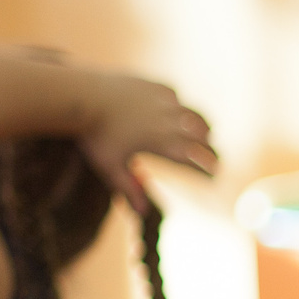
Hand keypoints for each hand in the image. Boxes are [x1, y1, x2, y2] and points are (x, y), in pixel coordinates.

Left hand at [79, 72, 217, 206]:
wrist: (83, 95)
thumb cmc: (94, 135)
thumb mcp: (109, 167)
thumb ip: (128, 189)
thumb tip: (141, 213)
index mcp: (160, 142)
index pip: (193, 158)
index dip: (207, 168)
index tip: (214, 177)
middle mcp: (168, 120)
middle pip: (202, 137)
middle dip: (211, 150)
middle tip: (215, 160)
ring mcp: (164, 101)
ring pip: (195, 114)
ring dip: (203, 126)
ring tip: (206, 135)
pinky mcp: (155, 86)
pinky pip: (176, 97)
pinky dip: (180, 107)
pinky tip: (177, 112)